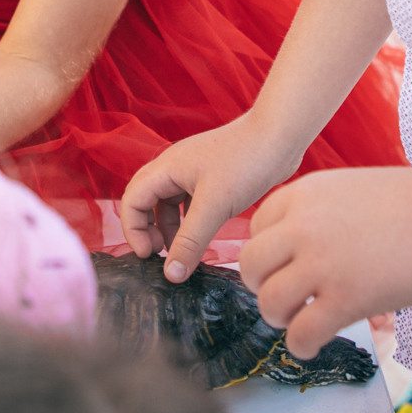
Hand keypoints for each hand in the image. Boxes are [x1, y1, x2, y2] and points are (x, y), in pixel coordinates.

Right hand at [121, 113, 305, 281]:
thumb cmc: (245, 163)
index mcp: (166, 167)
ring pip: (169, 204)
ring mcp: (193, 171)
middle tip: (161, 256)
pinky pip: (189, 203)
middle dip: (148, 230)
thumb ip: (190, 242)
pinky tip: (204, 238)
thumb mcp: (214, 207)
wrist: (280, 137)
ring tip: (185, 253)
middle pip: (146, 201)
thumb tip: (171, 275)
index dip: (134, 231)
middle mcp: (174, 167)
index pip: (132, 201)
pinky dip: (190, 222)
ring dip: (171, 229)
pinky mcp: (212, 177)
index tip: (150, 257)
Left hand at [241, 165, 411, 359]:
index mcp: (303, 194)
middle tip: (286, 297)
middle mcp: (302, 226)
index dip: (267, 254)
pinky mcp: (345, 299)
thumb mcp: (348, 187)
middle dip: (262, 286)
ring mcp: (322, 263)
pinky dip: (301, 345)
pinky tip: (313, 343)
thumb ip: (317, 211)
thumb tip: (297, 243)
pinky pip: (301, 334)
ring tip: (299, 320)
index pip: (255, 229)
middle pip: (250, 265)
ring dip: (279, 318)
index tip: (284, 267)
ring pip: (268, 302)